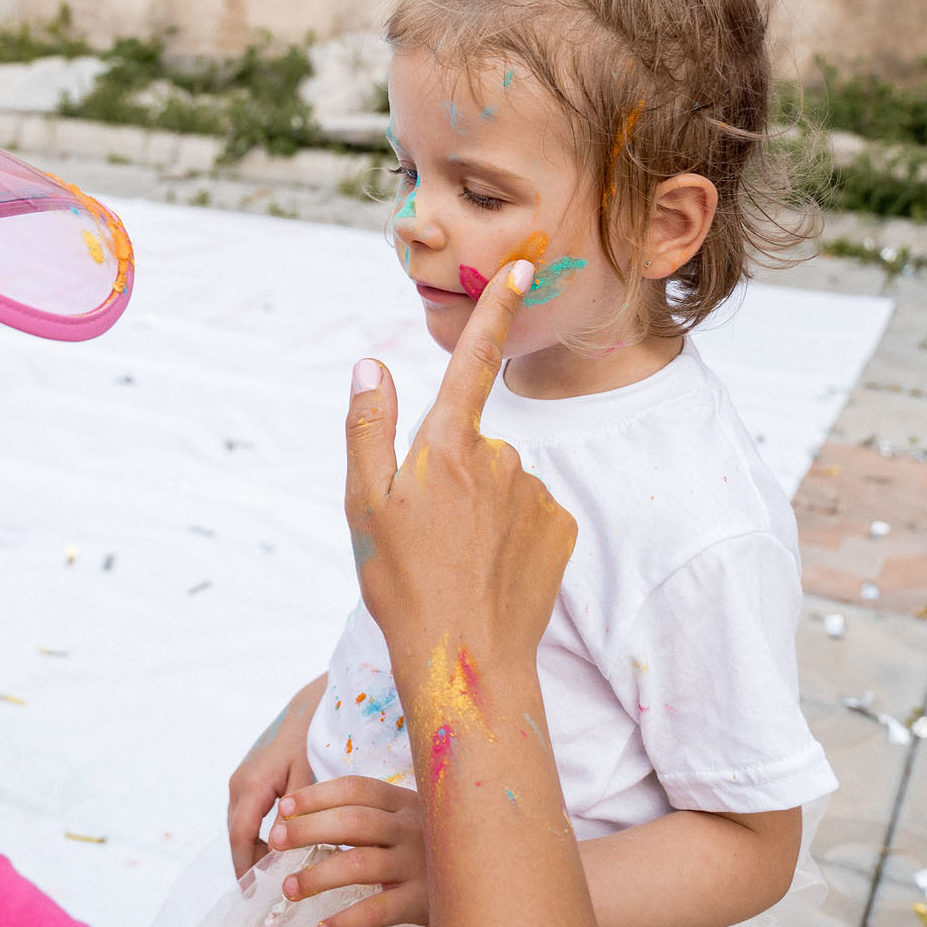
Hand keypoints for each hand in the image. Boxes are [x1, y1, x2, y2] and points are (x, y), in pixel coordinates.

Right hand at [227, 676, 323, 874]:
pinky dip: (254, 833)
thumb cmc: (310, 739)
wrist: (304, 707)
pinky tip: (273, 845)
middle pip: (236, 834)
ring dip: (250, 849)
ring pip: (239, 824)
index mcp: (253, 784)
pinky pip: (245, 813)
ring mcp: (241, 779)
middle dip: (245, 863)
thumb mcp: (308, 775)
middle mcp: (240, 783)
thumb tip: (285, 847)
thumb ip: (298, 812)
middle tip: (259, 892)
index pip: (242, 837)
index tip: (251, 894)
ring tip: (268, 875)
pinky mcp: (248, 777)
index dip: (245, 867)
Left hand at [270, 776, 426, 926]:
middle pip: (352, 821)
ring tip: (290, 887)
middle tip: (276, 841)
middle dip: (308, 828)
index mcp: (404, 802)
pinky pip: (379, 910)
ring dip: (319, 876)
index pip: (355, 788)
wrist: (487, 881)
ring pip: (360, 864)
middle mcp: (412, 828)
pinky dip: (347, 921)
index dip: (316, 795)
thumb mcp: (408, 822)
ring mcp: (420, 864)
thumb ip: (371, 816)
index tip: (285, 807)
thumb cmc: (431, 848)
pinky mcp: (425, 901)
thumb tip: (303, 820)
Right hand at [344, 259, 575, 668]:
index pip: (474, 359)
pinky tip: (490, 570)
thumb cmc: (402, 583)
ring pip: (502, 481)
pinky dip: (510, 533)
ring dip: (481, 507)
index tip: (519, 265)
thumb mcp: (363, 504)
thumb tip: (371, 364)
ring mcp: (536, 492)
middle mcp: (501, 457)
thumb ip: (368, 426)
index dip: (494, 307)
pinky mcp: (562, 527)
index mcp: (448, 445)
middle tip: (425, 533)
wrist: (466, 661)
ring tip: (456, 559)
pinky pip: (530, 513)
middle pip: (472, 443)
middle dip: (452, 473)